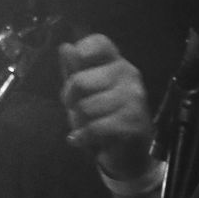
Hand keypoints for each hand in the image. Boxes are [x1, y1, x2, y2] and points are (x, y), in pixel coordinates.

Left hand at [57, 34, 155, 180]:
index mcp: (116, 63)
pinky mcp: (133, 122)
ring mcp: (133, 98)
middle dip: (70, 100)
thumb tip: (65, 47)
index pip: (99, 43)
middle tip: (78, 110)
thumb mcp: (84, 93)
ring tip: (89, 126)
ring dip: (79, 122)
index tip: (74, 74)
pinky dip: (83, 137)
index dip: (80, 54)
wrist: (128, 154)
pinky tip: (85, 139)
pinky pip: (94, 127)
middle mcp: (128, 75)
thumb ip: (74, 70)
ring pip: (85, 108)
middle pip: (79, 81)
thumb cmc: (103, 117)